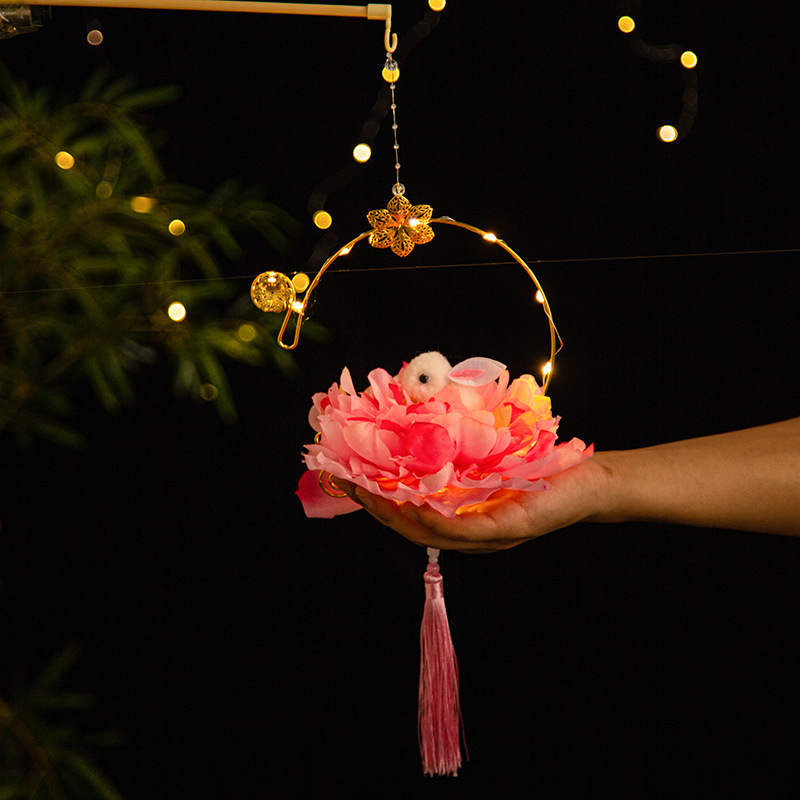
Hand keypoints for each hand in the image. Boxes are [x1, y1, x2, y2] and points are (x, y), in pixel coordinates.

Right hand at [336, 456, 609, 551]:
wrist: (590, 482)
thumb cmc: (540, 469)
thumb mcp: (490, 459)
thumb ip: (458, 454)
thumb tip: (423, 423)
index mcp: (461, 518)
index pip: (409, 515)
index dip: (376, 499)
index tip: (348, 476)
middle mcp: (468, 534)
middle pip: (409, 527)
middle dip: (373, 506)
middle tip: (342, 481)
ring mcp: (484, 537)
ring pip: (425, 533)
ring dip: (390, 515)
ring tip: (364, 494)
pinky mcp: (502, 530)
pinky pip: (457, 531)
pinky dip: (429, 520)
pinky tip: (408, 505)